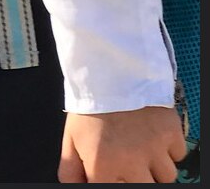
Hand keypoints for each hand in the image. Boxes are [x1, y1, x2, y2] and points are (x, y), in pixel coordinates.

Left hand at [58, 107, 185, 182]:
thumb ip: (71, 169)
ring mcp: (154, 148)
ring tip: (140, 144)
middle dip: (138, 177)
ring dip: (156, 164)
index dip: (114, 180)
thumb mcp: (70, 137)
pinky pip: (178, 154)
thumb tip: (76, 185)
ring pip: (167, 175)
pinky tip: (152, 134)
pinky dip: (169, 148)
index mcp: (102, 164)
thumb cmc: (90, 104)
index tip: (114, 172)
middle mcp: (131, 161)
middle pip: (147, 187)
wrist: (109, 72)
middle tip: (129, 161)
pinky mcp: (171, 134)